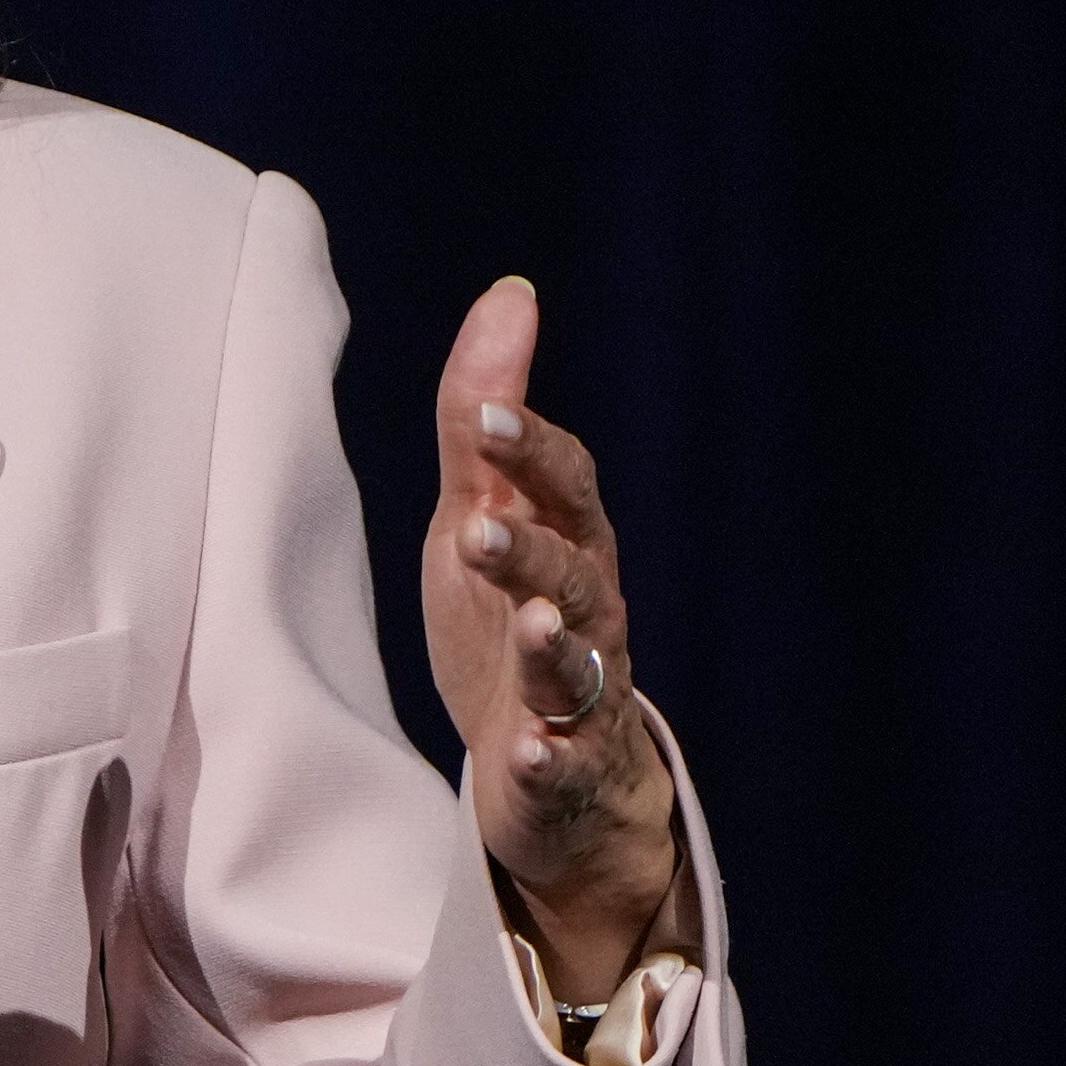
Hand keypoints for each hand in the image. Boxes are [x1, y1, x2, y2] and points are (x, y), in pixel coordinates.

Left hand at [419, 278, 678, 1003]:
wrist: (552, 771)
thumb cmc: (507, 620)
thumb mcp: (484, 515)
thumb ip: (485, 418)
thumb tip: (510, 295)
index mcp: (566, 543)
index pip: (563, 488)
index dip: (530, 452)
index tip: (487, 416)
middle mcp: (586, 612)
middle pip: (572, 573)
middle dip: (530, 550)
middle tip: (478, 530)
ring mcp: (581, 693)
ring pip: (577, 664)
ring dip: (551, 645)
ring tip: (529, 626)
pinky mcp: (563, 766)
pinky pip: (563, 763)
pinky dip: (549, 757)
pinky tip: (530, 753)